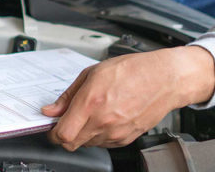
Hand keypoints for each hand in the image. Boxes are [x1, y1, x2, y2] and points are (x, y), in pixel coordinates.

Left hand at [42, 46, 214, 150]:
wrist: (164, 78)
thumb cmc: (131, 71)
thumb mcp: (91, 74)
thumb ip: (67, 96)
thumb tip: (51, 110)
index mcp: (90, 103)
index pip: (62, 134)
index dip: (52, 133)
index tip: (52, 127)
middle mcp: (103, 121)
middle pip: (72, 144)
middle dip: (64, 135)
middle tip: (67, 122)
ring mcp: (116, 133)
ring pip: (87, 144)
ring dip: (82, 134)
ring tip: (91, 115)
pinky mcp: (126, 138)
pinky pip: (104, 144)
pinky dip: (98, 135)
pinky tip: (104, 118)